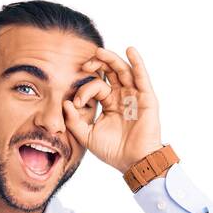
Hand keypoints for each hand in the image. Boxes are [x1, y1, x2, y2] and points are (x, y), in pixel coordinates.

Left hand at [62, 46, 163, 174]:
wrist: (133, 163)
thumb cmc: (113, 151)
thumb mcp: (88, 136)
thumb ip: (74, 121)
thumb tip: (65, 103)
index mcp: (110, 103)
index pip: (96, 86)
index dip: (85, 90)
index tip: (77, 103)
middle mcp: (123, 96)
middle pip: (111, 72)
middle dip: (98, 64)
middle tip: (85, 63)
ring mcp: (135, 96)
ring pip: (124, 71)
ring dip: (112, 59)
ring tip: (100, 51)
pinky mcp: (147, 99)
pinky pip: (142, 77)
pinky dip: (137, 62)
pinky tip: (130, 50)